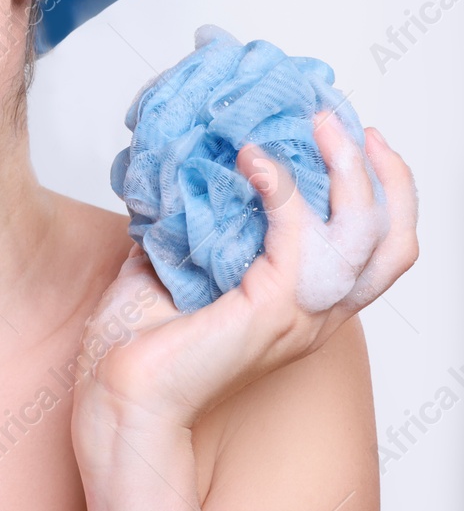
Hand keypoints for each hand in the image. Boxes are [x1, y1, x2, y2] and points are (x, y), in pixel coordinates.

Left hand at [77, 116, 417, 431]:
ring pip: (368, 237)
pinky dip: (284, 189)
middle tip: (341, 122)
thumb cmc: (136, 339)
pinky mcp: (271, 311)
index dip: (377, 189)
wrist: (116, 388)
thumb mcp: (174, 260)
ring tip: (318, 126)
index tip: (347, 137)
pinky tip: (252, 161)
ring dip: (347, 171)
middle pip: (394, 243)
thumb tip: (184, 166)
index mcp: (302, 303)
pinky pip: (303, 238)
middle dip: (384, 175)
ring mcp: (300, 315)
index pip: (376, 248)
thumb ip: (195, 220)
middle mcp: (316, 313)